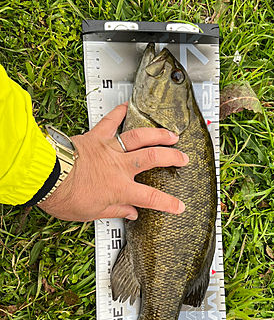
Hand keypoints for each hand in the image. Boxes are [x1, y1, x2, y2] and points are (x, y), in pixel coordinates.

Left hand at [38, 103, 188, 220]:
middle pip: (153, 158)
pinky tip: (128, 106)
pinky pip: (110, 121)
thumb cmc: (64, 195)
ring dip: (158, 135)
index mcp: (119, 189)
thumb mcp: (92, 213)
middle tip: (183, 159)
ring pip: (139, 138)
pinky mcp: (95, 137)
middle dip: (172, 158)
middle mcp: (118, 167)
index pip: (151, 198)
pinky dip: (119, 112)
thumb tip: (130, 213)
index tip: (179, 206)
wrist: (45, 176)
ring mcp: (108, 149)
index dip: (168, 204)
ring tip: (170, 134)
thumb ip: (115, 210)